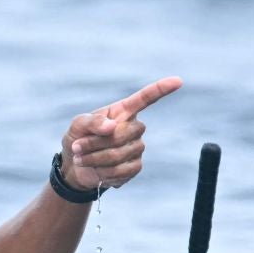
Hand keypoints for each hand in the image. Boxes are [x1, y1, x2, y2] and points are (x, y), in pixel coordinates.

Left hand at [60, 77, 181, 193]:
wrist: (76, 166)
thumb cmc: (79, 138)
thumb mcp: (78, 125)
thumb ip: (92, 121)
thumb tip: (112, 126)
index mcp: (124, 111)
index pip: (146, 98)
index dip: (161, 89)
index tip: (177, 80)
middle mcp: (135, 128)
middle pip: (120, 134)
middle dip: (93, 143)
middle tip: (77, 147)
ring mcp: (137, 148)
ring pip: (117, 155)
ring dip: (93, 158)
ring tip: (81, 158)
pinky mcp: (135, 167)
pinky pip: (120, 170)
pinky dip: (102, 172)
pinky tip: (96, 170)